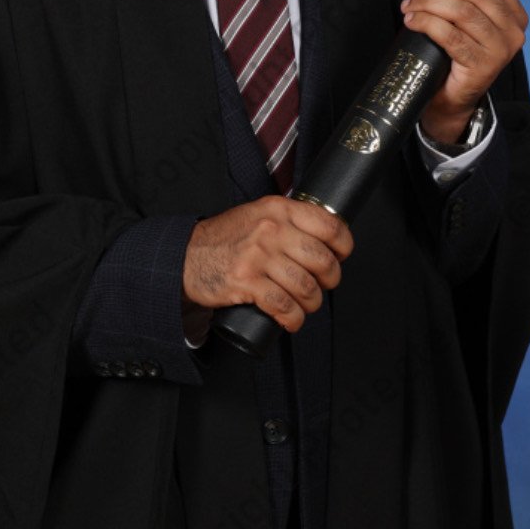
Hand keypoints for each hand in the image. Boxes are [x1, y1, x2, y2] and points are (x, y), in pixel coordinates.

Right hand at [182, 196, 354, 335]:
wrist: (186, 255)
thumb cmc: (225, 238)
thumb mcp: (259, 214)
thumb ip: (288, 220)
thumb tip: (325, 239)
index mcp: (278, 209)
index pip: (329, 225)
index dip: (343, 246)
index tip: (341, 255)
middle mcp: (270, 230)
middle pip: (322, 260)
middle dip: (329, 280)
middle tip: (322, 285)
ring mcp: (257, 256)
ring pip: (306, 286)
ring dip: (311, 303)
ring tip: (304, 304)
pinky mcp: (246, 282)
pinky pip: (283, 306)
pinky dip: (293, 318)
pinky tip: (290, 319)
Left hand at [399, 0, 527, 143]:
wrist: (452, 96)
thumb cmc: (453, 49)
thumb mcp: (451, 10)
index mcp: (514, 11)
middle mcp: (514, 30)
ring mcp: (501, 49)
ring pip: (462, 12)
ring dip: (429, 3)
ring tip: (410, 6)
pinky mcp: (483, 66)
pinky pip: (451, 36)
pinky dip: (426, 23)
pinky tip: (412, 21)